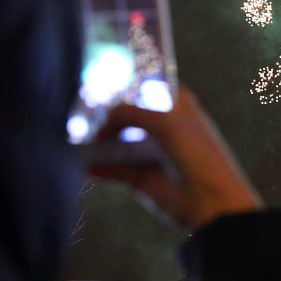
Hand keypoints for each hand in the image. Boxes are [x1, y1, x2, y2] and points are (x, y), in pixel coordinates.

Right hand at [88, 87, 263, 232]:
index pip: (143, 84)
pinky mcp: (140, 176)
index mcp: (176, 104)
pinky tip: (81, 163)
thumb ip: (130, 112)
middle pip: (124, 113)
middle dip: (102, 113)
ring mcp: (150, 150)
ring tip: (72, 136)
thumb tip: (102, 117)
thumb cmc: (198, 154)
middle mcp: (162, 124)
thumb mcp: (165, 123)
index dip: (122, 83)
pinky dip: (97, 165)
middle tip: (76, 109)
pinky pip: (112, 167)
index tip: (95, 79)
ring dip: (95, 140)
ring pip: (115, 140)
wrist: (209, 202)